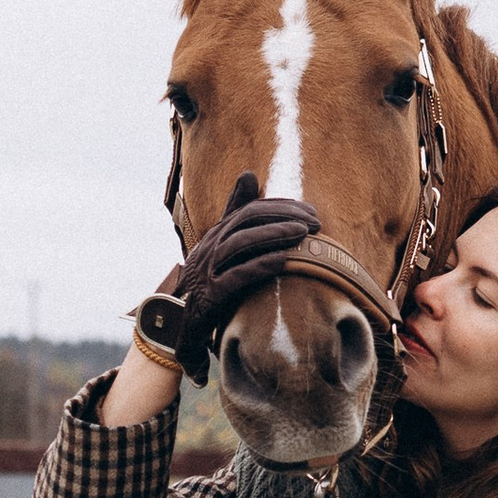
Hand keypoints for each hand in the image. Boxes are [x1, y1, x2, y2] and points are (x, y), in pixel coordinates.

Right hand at [136, 171, 318, 380]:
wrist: (182, 323)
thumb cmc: (209, 280)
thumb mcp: (222, 243)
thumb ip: (235, 211)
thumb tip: (249, 174)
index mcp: (216, 234)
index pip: (250, 209)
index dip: (281, 206)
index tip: (310, 211)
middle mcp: (210, 247)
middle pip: (246, 220)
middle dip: (283, 216)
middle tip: (314, 222)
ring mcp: (208, 270)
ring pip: (240, 243)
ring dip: (274, 235)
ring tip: (303, 234)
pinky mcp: (211, 295)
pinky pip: (237, 276)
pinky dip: (261, 266)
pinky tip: (283, 262)